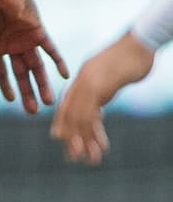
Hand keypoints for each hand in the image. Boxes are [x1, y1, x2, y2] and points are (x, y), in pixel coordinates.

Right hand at [0, 0, 69, 113]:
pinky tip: (64, 75)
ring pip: (37, 67)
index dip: (6, 86)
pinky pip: (50, 49)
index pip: (2, 72)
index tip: (11, 101)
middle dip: (27, 92)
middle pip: (23, 74)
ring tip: (48, 101)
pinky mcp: (38, 31)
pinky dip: (58, 61)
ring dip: (43, 84)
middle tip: (33, 111)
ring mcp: (26, 40)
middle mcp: (12, 46)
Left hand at [50, 33, 154, 164]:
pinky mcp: (99, 86)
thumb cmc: (131, 58)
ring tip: (89, 159)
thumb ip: (100, 88)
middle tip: (73, 157)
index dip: (62, 121)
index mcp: (82, 77)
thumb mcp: (110, 75)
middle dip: (71, 137)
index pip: (67, 103)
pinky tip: (100, 146)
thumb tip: (97, 103)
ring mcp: (88, 83)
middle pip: (70, 114)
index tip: (59, 137)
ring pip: (80, 118)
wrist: (141, 42)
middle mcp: (81, 81)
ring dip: (84, 141)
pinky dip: (95, 133)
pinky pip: (92, 114)